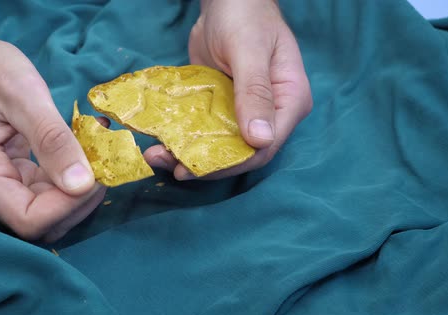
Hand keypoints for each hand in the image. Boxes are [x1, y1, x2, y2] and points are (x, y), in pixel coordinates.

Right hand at [0, 36, 104, 241]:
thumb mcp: (25, 95)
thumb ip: (52, 140)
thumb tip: (82, 184)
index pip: (30, 220)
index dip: (69, 205)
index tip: (96, 172)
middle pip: (41, 224)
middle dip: (78, 199)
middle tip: (104, 160)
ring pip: (47, 214)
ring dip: (78, 191)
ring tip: (96, 152)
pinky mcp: (8, 182)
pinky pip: (44, 196)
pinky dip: (68, 180)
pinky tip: (83, 154)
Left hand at [145, 0, 311, 179]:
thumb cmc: (244, 15)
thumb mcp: (249, 50)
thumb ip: (255, 92)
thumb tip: (259, 139)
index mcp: (288, 101)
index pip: (264, 147)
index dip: (231, 163)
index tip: (195, 167)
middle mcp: (271, 113)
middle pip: (242, 153)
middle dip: (206, 164)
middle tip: (170, 166)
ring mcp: (245, 111)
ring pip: (221, 145)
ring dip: (190, 154)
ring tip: (158, 156)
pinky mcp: (223, 107)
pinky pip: (206, 129)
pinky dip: (186, 138)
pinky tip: (162, 141)